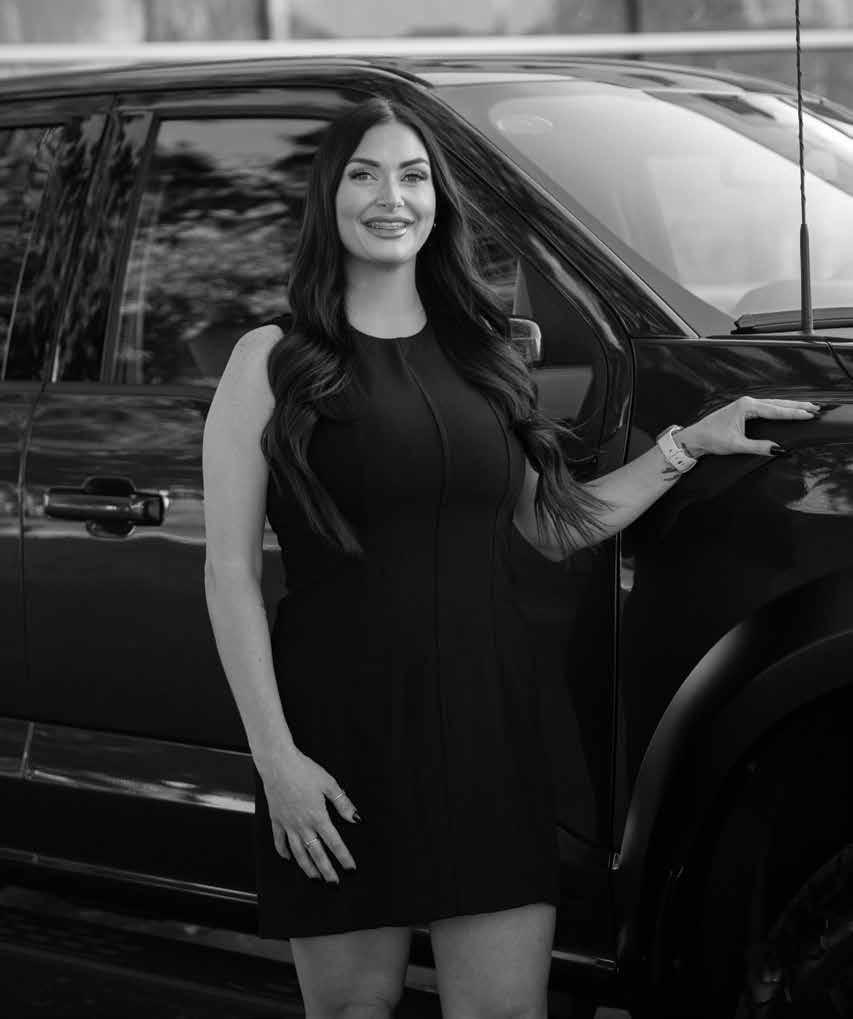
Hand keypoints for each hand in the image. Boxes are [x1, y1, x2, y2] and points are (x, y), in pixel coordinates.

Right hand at [258, 744, 358, 882]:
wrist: (278, 763)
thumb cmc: (304, 770)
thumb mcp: (329, 783)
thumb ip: (342, 803)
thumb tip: (355, 818)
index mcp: (318, 816)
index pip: (335, 843)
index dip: (343, 857)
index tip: (350, 868)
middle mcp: (303, 825)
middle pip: (317, 853)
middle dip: (327, 870)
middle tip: (334, 883)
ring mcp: (287, 824)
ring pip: (298, 853)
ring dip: (307, 867)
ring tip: (315, 878)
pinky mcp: (276, 819)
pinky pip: (279, 841)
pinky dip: (284, 852)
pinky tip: (289, 859)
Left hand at [677, 397, 819, 457]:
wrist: (694, 437)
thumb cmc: (711, 439)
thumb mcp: (736, 445)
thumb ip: (758, 447)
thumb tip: (778, 449)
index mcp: (746, 407)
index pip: (775, 410)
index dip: (794, 413)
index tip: (810, 414)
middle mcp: (746, 402)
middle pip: (777, 403)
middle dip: (796, 406)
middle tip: (815, 408)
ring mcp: (744, 405)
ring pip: (772, 404)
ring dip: (789, 406)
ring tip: (806, 407)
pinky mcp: (742, 410)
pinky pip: (766, 407)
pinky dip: (778, 408)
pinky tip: (786, 409)